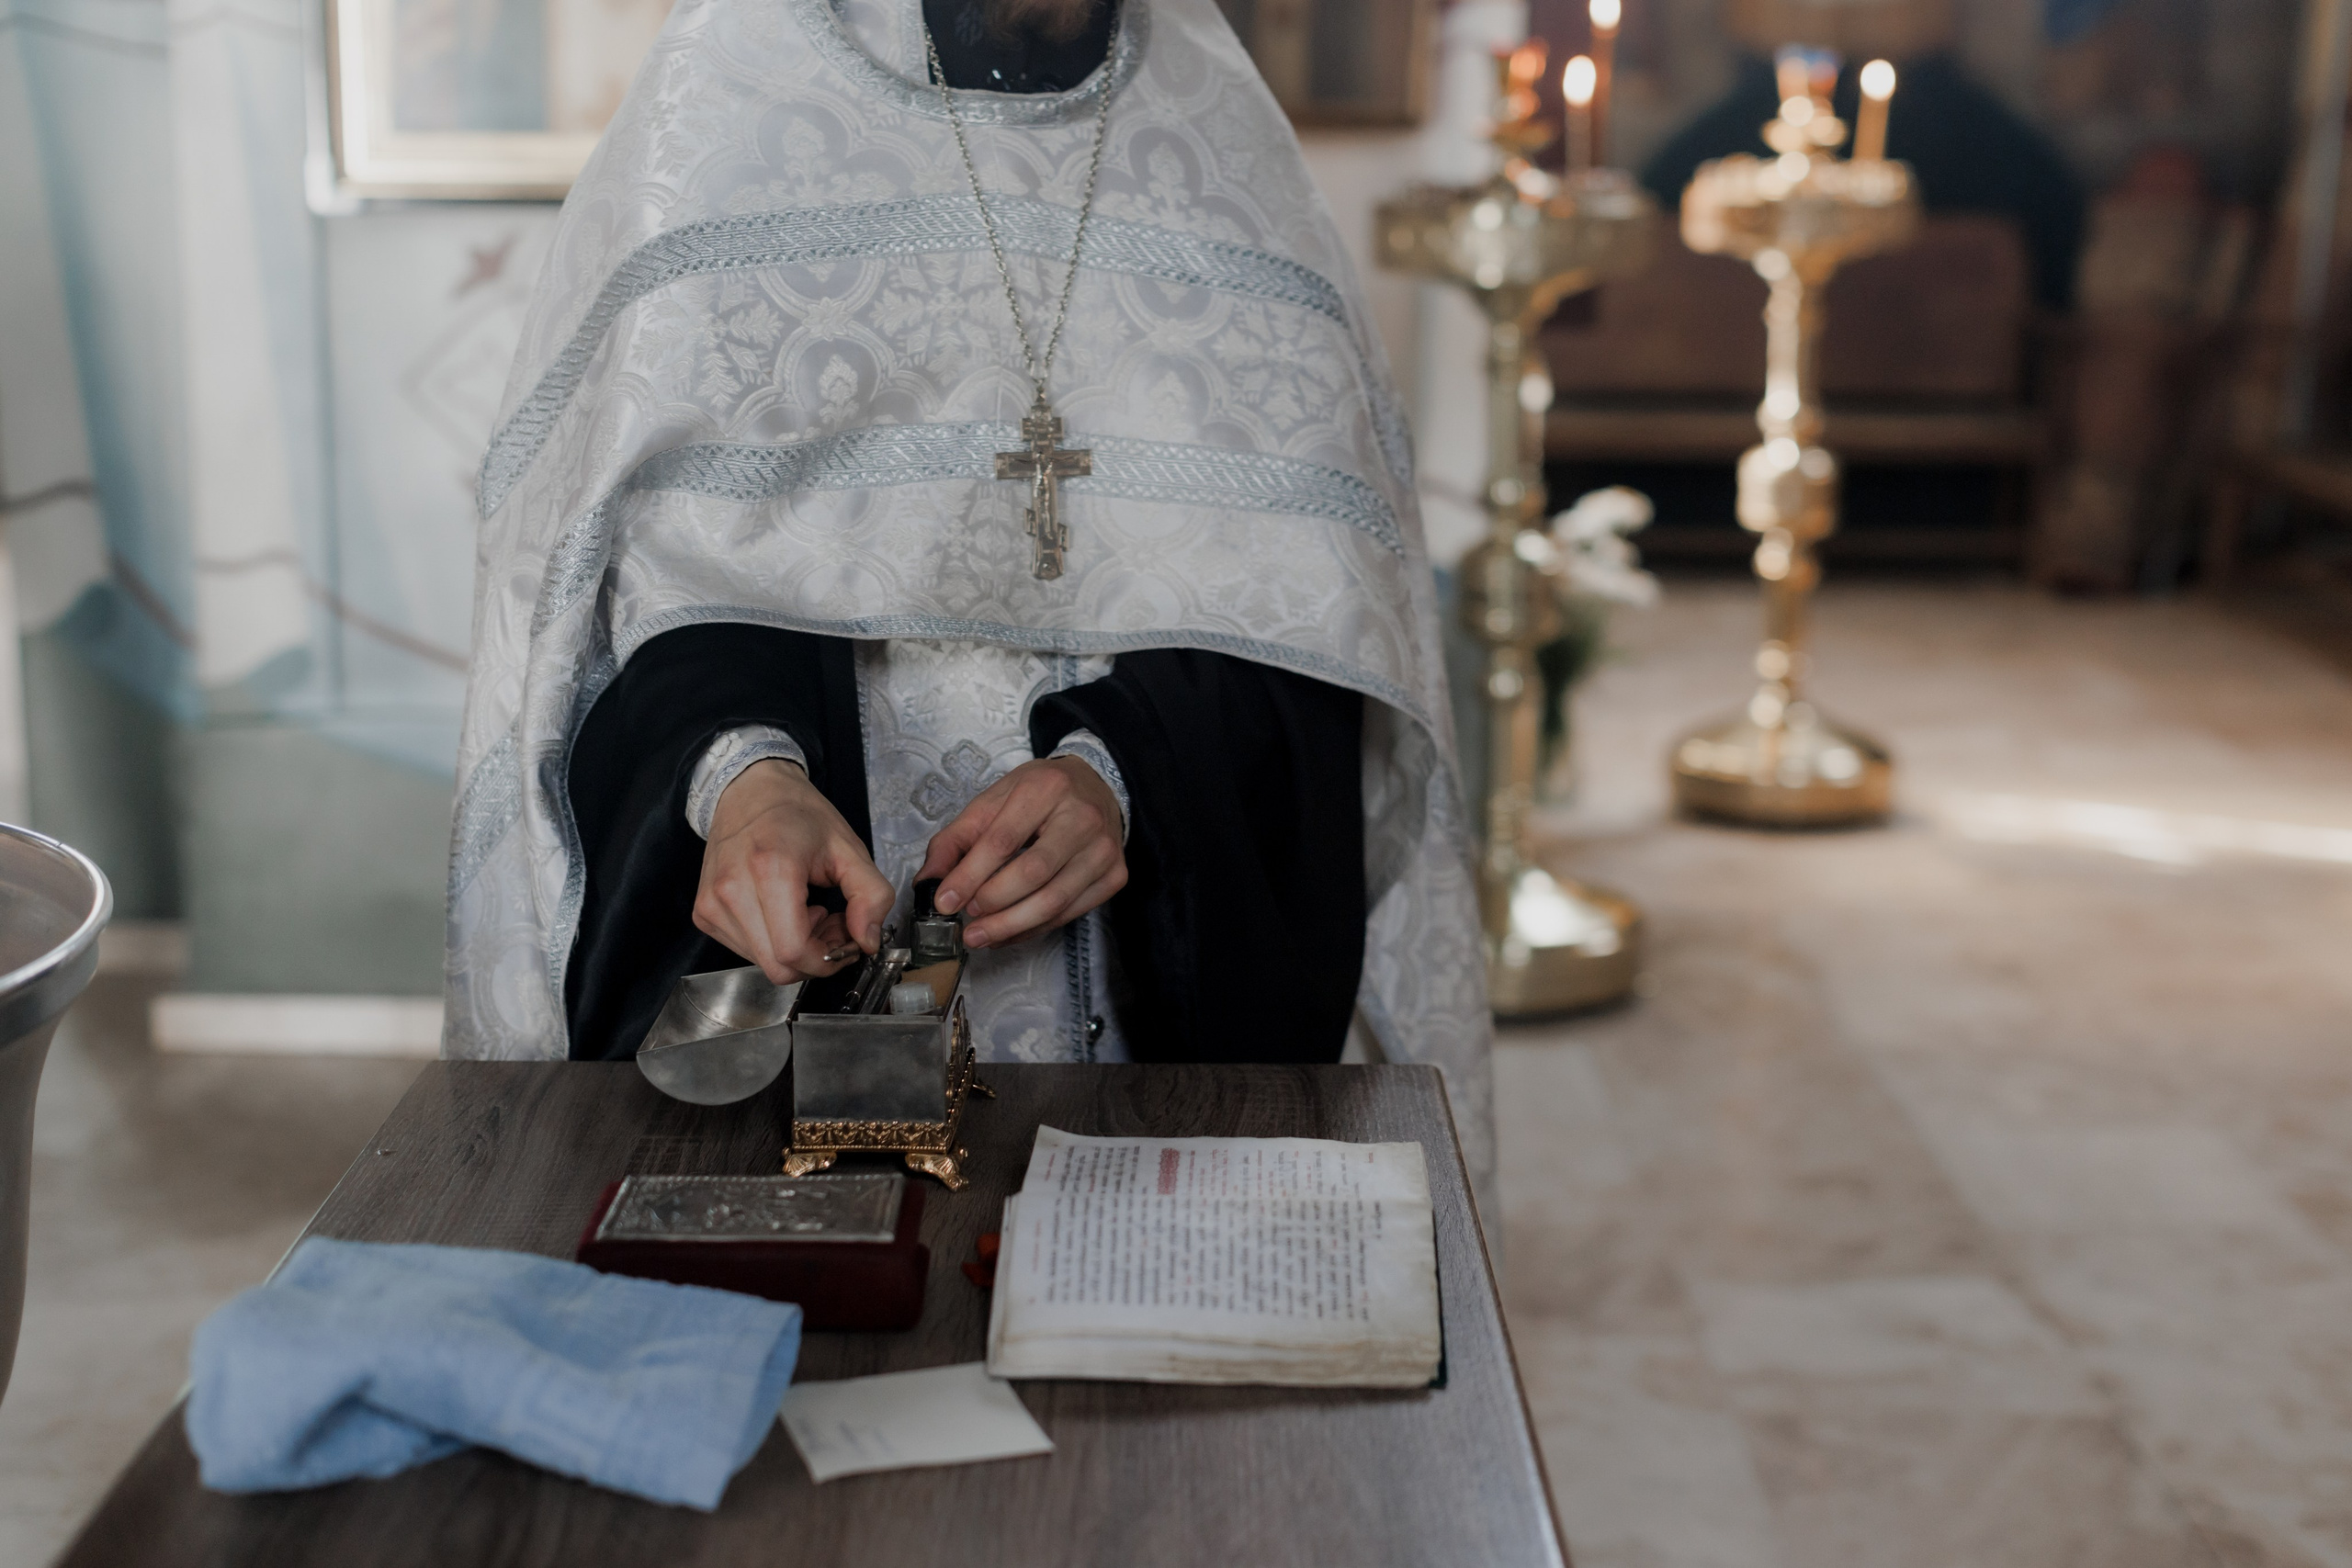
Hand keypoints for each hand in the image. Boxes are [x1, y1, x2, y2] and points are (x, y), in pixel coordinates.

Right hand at [696, 760, 893, 983]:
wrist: (749, 790)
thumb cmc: (797, 814)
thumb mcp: (848, 847)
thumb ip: (871, 895)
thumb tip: (867, 941)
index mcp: (770, 870)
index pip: (794, 951)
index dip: (828, 959)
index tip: (846, 939)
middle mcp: (732, 890)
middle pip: (777, 966)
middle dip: (814, 958)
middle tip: (831, 924)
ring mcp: (712, 904)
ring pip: (762, 963)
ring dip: (794, 950)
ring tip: (808, 912)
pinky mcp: (704, 913)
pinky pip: (744, 951)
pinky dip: (771, 943)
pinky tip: (784, 912)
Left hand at [918, 756, 1126, 949]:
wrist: (1096, 787)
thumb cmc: (1040, 794)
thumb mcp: (994, 800)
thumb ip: (956, 838)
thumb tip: (928, 882)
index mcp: (1046, 788)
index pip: (1003, 840)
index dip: (970, 876)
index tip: (945, 902)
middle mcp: (1082, 817)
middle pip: (1032, 874)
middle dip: (993, 904)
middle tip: (967, 922)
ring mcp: (1103, 850)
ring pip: (1053, 901)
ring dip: (1011, 926)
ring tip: (981, 936)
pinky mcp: (1115, 875)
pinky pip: (1069, 913)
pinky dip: (1034, 930)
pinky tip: (1009, 933)